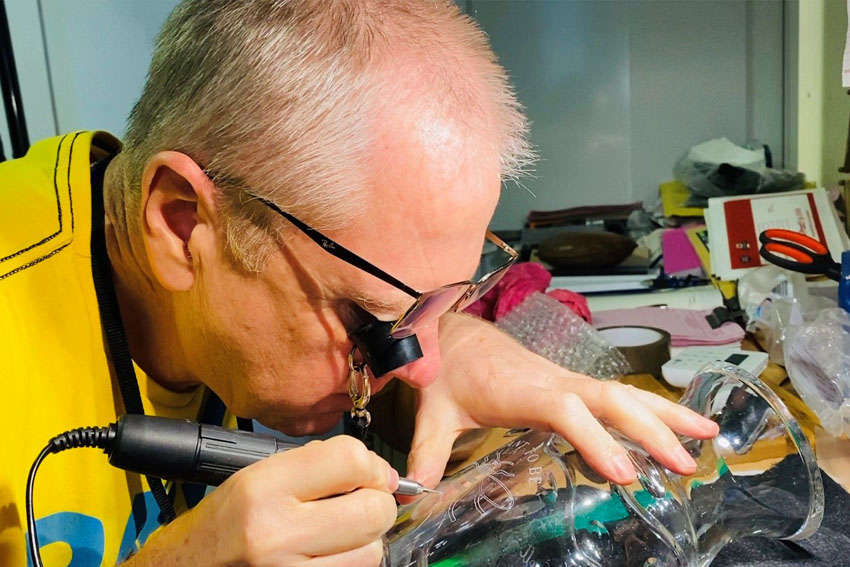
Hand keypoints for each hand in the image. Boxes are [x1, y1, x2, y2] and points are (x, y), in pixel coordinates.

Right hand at [123, 436, 397, 566]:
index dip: (373, 467)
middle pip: (372, 512)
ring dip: (366, 543)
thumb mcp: (252, 480)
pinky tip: (329, 557)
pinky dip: (350, 565)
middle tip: (364, 505)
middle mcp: (276, 534)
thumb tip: (375, 470)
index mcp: (262, 488)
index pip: (350, 460)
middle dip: (377, 506)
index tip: (372, 475)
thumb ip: (313, 467)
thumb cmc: (218, 527)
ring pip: (372, 554)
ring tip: (340, 537)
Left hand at [405, 313, 718, 487]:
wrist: (451, 331)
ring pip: (625, 393)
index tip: (623, 472)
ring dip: (667, 414)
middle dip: (652, 429)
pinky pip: (619, 396)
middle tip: (687, 464)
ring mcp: (567, 381)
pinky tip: (680, 424)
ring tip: (710, 437)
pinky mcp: (571, 385)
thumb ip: (426, 452)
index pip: (566, 411)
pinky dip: (654, 409)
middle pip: (612, 400)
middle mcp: (553, 381)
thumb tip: (411, 493)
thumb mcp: (432, 411)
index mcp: (523, 388)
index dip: (595, 438)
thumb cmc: (446, 369)